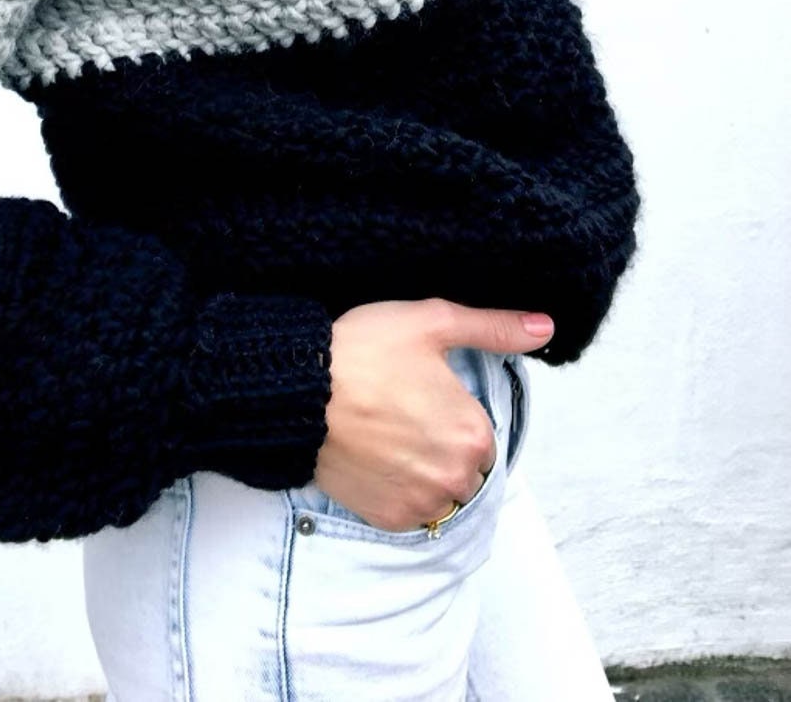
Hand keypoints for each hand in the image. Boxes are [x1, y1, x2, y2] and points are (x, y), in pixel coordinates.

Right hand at [313, 297, 553, 531]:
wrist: (296, 391)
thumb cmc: (363, 350)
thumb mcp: (431, 322)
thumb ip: (493, 328)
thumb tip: (545, 327)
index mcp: (474, 434)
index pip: (480, 436)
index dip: (451, 414)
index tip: (419, 396)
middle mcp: (456, 478)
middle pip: (463, 468)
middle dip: (439, 446)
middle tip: (398, 413)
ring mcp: (421, 504)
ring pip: (437, 494)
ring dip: (420, 473)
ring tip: (383, 437)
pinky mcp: (387, 520)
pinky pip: (408, 512)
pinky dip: (396, 492)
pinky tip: (373, 459)